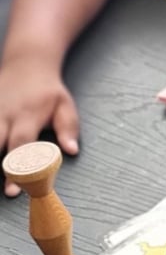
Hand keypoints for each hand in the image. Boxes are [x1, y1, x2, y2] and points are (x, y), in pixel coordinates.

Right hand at [0, 58, 78, 195]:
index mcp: (27, 115)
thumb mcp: (64, 105)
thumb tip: (71, 151)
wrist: (27, 62)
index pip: (21, 145)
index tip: (14, 190)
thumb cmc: (48, 90)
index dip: (18, 168)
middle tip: (4, 192)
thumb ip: (68, 128)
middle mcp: (5, 115)